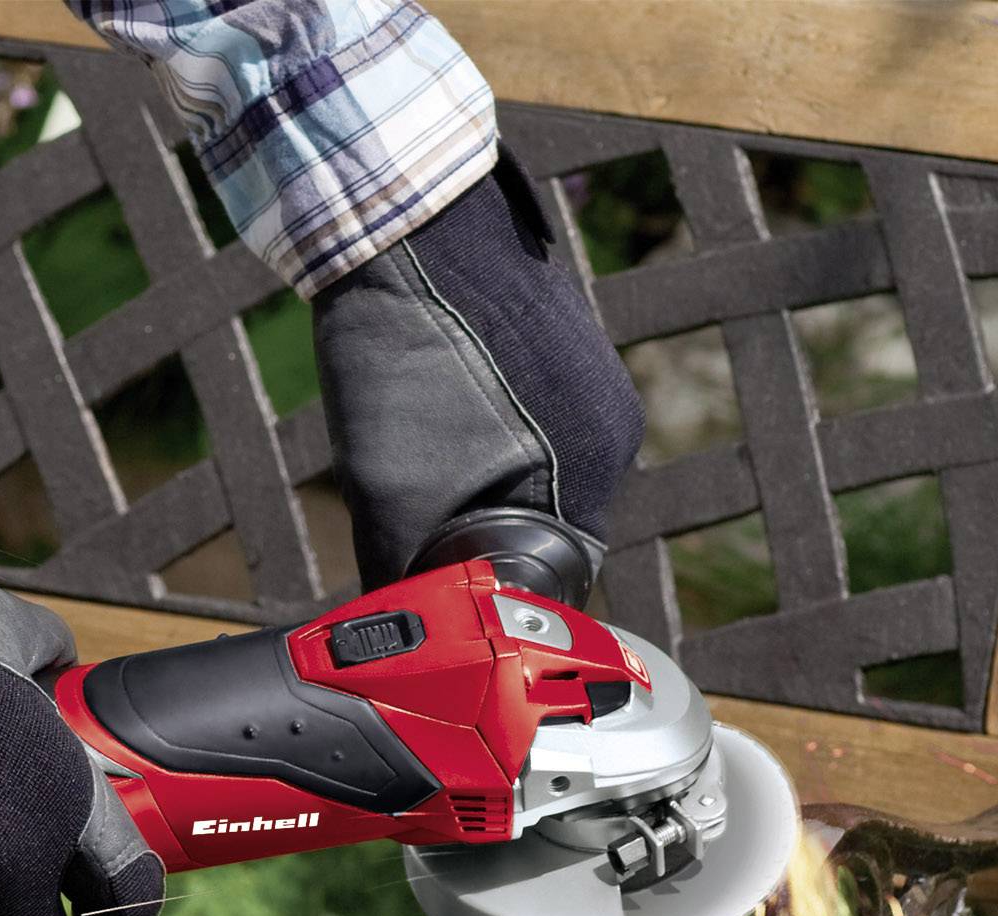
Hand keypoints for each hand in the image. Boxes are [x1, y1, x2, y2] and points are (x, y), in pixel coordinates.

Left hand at [312, 145, 644, 591]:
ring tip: (426, 455)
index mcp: (589, 466)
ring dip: (490, 480)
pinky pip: (539, 421)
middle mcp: (611, 427)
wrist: (401, 216)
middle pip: (551, 518)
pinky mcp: (571, 349)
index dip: (499, 579)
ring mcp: (596, 381)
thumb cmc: (397, 352)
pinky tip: (442, 410)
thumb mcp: (385, 485)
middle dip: (490, 530)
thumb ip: (401, 563)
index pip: (558, 564)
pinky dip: (494, 435)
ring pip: (543, 470)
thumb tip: (397, 617)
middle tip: (426, 524)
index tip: (452, 583)